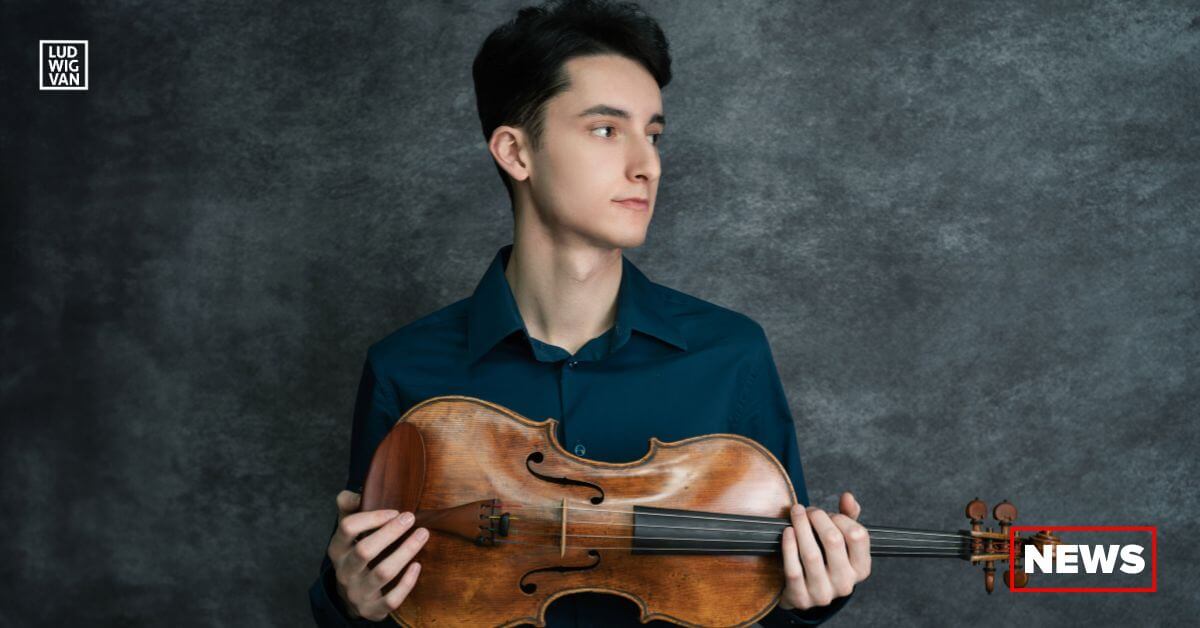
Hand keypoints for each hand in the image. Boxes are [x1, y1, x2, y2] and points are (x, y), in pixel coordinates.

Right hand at [326, 490, 428, 620]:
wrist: (351, 597)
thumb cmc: (355, 554)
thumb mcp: (348, 532)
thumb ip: (349, 508)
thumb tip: (356, 494)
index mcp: (337, 550)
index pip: (348, 528)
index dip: (372, 517)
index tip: (394, 511)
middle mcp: (344, 572)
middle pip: (365, 550)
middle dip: (390, 532)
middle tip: (411, 517)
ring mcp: (358, 593)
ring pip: (382, 573)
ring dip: (405, 551)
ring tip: (423, 534)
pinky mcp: (373, 610)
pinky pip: (391, 599)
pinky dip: (407, 582)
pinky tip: (418, 565)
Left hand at [778, 491, 870, 610]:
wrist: (804, 592)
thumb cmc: (825, 559)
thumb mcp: (842, 541)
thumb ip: (848, 517)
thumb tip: (848, 496)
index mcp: (861, 568)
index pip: (858, 535)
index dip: (841, 518)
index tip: (828, 513)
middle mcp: (846, 583)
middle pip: (833, 540)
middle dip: (818, 518)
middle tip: (807, 510)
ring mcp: (824, 593)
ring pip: (811, 554)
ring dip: (801, 527)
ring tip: (796, 513)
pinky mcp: (802, 598)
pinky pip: (793, 569)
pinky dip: (789, 547)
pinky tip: (787, 531)